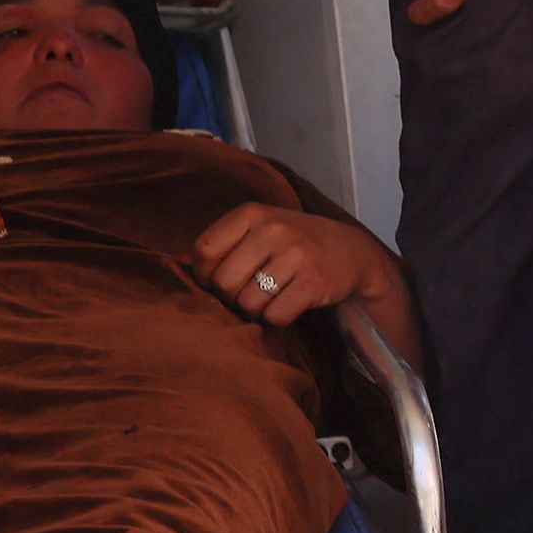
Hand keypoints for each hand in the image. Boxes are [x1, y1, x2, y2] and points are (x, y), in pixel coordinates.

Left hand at [192, 199, 413, 363]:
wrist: (351, 252)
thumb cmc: (293, 245)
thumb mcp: (260, 230)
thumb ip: (224, 244)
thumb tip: (180, 268)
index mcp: (252, 213)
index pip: (204, 251)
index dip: (205, 276)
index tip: (221, 280)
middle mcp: (273, 229)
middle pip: (224, 283)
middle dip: (233, 297)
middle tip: (251, 293)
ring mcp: (296, 254)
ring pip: (248, 304)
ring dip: (256, 310)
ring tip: (272, 297)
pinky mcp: (314, 282)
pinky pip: (276, 316)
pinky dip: (278, 319)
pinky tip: (289, 305)